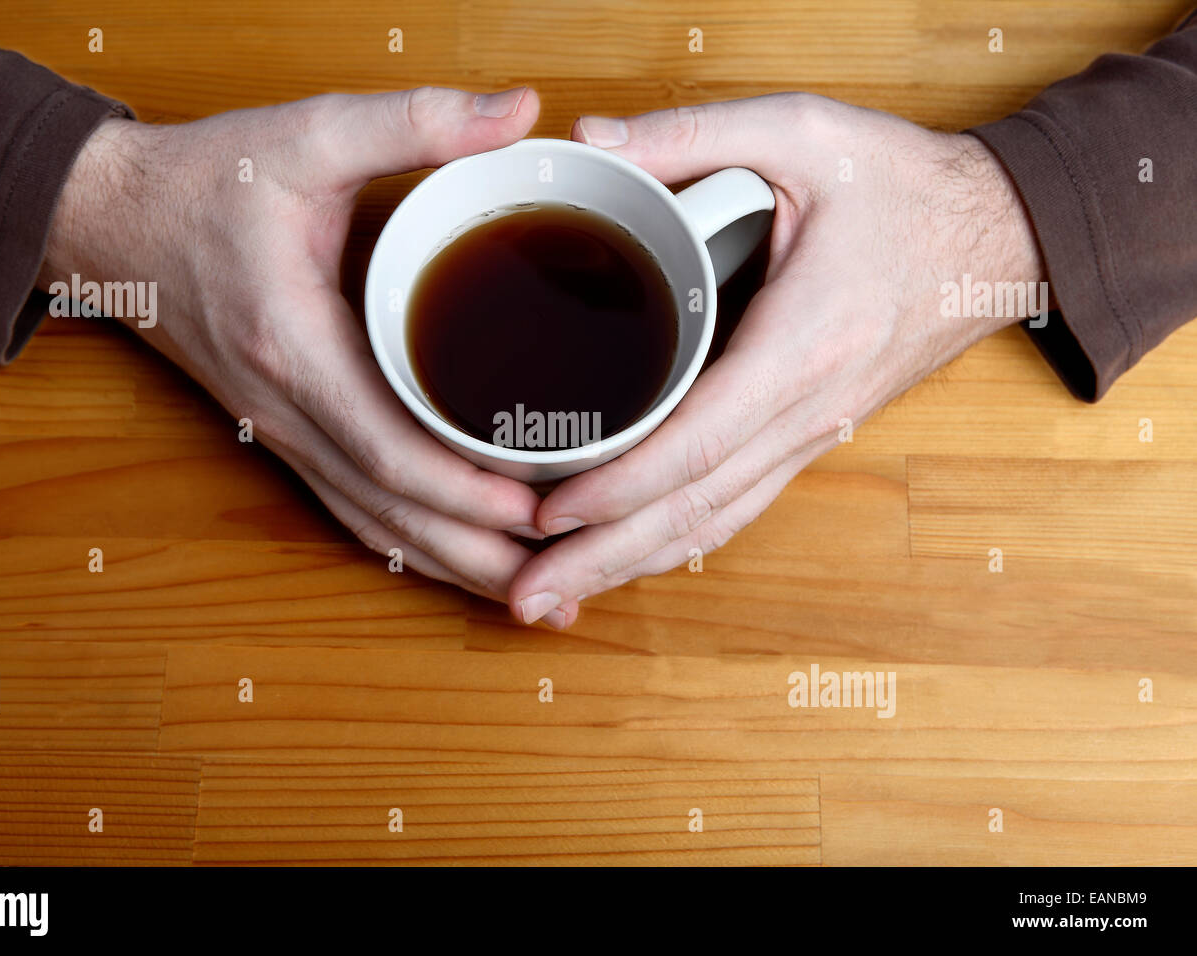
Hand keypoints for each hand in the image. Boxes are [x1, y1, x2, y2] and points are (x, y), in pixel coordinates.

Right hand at [40, 86, 578, 627]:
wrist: (115, 223)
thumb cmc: (204, 183)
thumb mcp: (305, 134)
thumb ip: (413, 121)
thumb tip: (517, 114)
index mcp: (295, 348)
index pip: (388, 448)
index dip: (465, 491)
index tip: (541, 510)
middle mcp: (288, 411)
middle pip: (391, 515)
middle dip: (480, 554)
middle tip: (567, 580)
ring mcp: (284, 433)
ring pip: (375, 528)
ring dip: (454, 568)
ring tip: (536, 597)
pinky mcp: (289, 434)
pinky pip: (355, 511)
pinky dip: (413, 545)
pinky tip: (462, 561)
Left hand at [508, 93, 1045, 624]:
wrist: (997, 234)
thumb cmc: (904, 187)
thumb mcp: (802, 131)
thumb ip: (691, 134)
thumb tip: (589, 146)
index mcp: (803, 344)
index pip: (697, 444)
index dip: (616, 489)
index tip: (543, 512)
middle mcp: (808, 410)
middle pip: (695, 510)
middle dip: (603, 558)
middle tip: (522, 596)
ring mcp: (812, 434)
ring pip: (714, 524)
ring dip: (632, 565)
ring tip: (555, 594)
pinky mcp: (808, 436)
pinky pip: (735, 505)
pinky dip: (675, 541)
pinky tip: (625, 554)